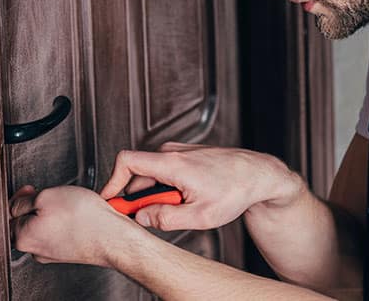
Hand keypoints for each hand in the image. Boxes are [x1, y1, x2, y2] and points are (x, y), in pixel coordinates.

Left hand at [9, 185, 143, 266]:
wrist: (114, 237)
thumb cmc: (86, 220)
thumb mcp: (47, 196)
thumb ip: (25, 200)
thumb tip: (18, 203)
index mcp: (23, 238)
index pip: (9, 215)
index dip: (18, 197)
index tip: (28, 190)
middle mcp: (36, 249)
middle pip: (25, 222)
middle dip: (35, 205)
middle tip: (48, 194)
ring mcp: (54, 252)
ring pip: (44, 227)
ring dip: (51, 212)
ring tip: (66, 202)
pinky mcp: (69, 250)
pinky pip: (60, 232)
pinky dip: (65, 221)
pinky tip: (77, 213)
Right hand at [98, 142, 304, 230]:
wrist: (258, 174)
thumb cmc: (236, 190)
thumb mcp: (200, 216)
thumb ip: (165, 218)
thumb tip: (142, 218)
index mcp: (172, 163)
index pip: (126, 162)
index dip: (112, 181)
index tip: (110, 199)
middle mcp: (173, 152)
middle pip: (138, 174)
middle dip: (140, 197)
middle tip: (154, 216)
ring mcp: (179, 151)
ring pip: (152, 174)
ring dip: (157, 193)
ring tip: (181, 207)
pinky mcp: (185, 154)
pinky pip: (164, 171)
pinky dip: (167, 187)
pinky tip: (186, 198)